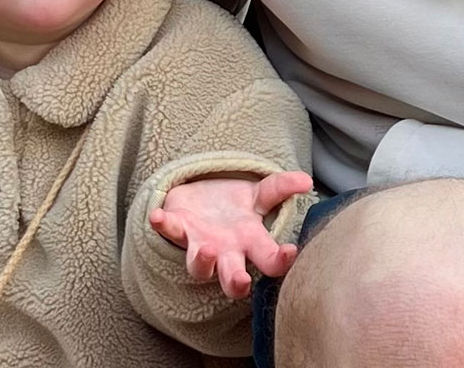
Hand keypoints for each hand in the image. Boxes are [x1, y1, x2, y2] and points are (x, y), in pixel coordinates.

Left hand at [149, 170, 312, 299]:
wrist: (199, 200)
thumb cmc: (233, 207)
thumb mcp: (259, 195)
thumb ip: (281, 188)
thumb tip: (306, 181)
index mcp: (250, 244)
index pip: (269, 261)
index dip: (280, 261)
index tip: (290, 252)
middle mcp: (226, 252)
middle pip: (232, 278)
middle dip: (236, 283)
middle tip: (241, 282)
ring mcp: (200, 245)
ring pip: (198, 267)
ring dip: (202, 261)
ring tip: (209, 250)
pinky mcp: (178, 230)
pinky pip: (169, 231)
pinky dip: (163, 225)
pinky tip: (156, 216)